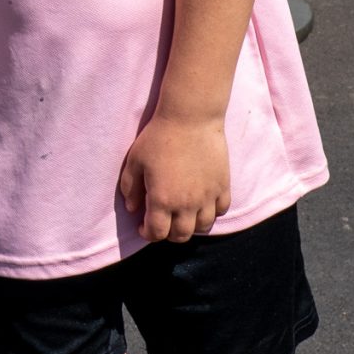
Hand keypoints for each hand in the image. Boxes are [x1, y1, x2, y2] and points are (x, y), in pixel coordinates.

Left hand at [119, 113, 230, 243]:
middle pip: (181, 236)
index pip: (156, 233)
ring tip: (183, 215)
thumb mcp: (135, 161)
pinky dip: (212, 213)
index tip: (143, 226)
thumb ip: (130, 188)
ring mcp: (208, 197)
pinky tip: (203, 204)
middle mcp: (186, 205)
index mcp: (162, 200)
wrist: (190, 117)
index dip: (147, 234)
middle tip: (163, 223)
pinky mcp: (223, 186)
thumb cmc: (159, 137)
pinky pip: (221, 210)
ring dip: (191, 226)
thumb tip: (132, 208)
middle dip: (169, 234)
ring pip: (203, 227)